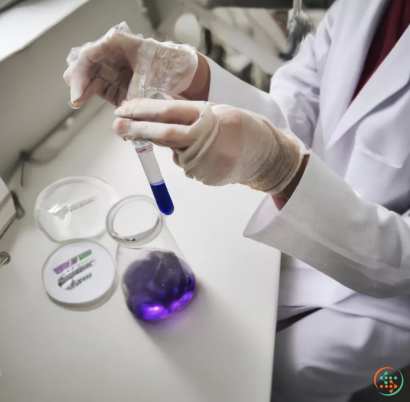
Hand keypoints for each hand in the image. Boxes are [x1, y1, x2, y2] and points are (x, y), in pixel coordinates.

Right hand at [63, 22, 197, 106]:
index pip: (89, 57)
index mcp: (116, 44)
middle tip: (77, 101)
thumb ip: (134, 92)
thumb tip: (122, 112)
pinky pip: (108, 95)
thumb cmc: (169, 65)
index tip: (78, 94)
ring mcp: (115, 72)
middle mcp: (111, 57)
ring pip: (93, 83)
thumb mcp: (151, 75)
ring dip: (89, 94)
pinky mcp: (120, 87)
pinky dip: (110, 107)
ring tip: (84, 105)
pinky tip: (112, 118)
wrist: (184, 72)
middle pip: (86, 69)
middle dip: (80, 85)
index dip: (80, 75)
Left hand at [113, 99, 306, 193]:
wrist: (267, 157)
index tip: (124, 108)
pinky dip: (188, 157)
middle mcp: (204, 140)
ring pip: (174, 152)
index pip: (168, 112)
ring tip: (196, 142)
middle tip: (118, 125)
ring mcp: (203, 162)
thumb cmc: (244, 129)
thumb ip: (190, 112)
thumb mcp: (219, 110)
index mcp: (208, 117)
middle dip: (137, 129)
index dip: (143, 110)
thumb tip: (159, 109)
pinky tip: (206, 155)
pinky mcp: (203, 177)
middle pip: (162, 135)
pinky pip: (186, 165)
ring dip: (173, 146)